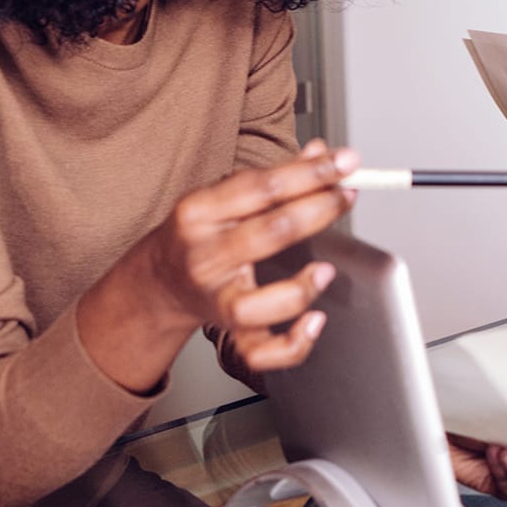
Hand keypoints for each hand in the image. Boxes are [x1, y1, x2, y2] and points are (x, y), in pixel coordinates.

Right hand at [82, 139, 357, 390]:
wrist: (159, 282)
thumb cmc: (201, 234)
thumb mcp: (223, 197)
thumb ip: (273, 178)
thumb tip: (321, 154)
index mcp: (199, 213)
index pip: (261, 187)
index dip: (309, 173)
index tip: (346, 162)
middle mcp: (204, 257)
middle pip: (267, 234)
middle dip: (317, 211)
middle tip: (347, 196)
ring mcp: (214, 299)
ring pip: (254, 306)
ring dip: (299, 290)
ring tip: (325, 271)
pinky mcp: (228, 332)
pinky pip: (259, 352)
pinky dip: (292, 344)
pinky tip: (315, 321)